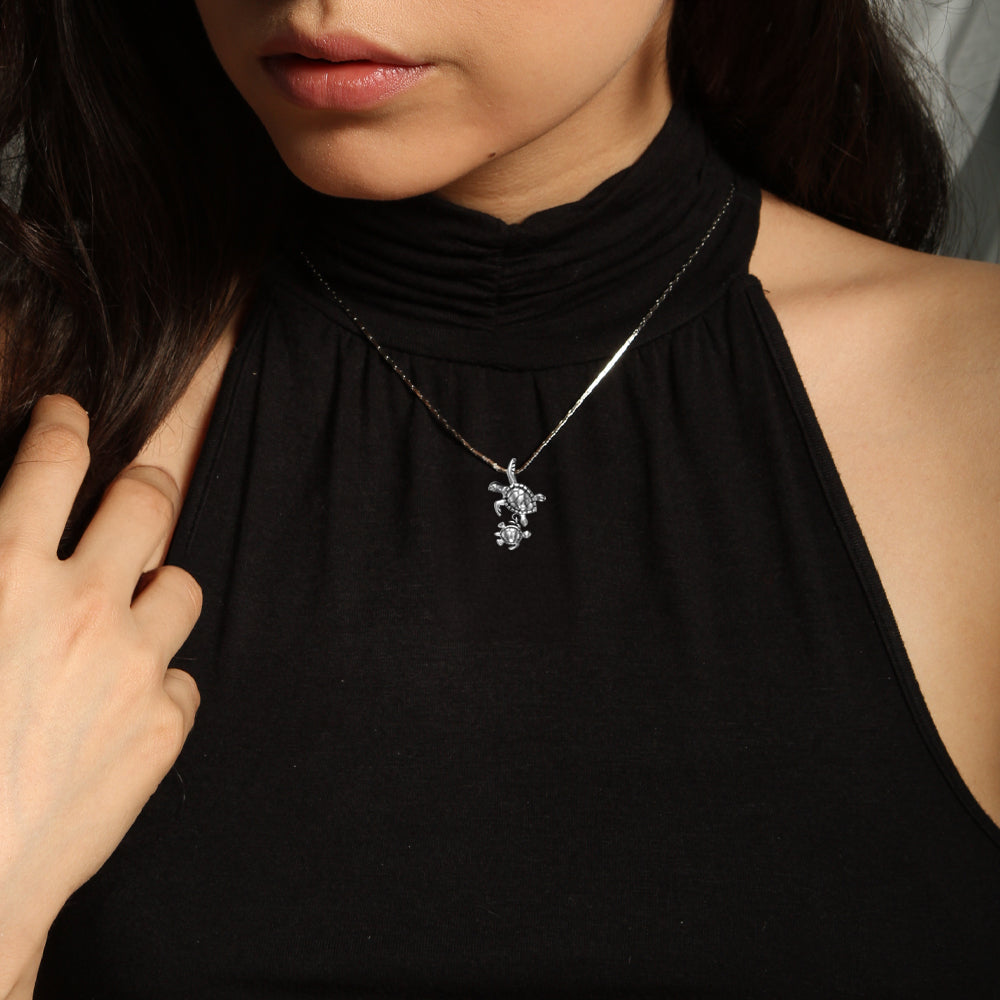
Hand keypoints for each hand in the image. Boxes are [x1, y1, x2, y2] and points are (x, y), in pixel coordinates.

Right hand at [0, 396, 201, 990]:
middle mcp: (81, 607)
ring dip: (155, 592)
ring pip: (180, 586)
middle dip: (145, 480)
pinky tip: (121, 710)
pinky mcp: (164, 725)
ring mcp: (134, 665)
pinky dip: (157, 684)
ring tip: (125, 620)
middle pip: (148, 500)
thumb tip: (11, 537)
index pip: (54, 459)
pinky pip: (182, 678)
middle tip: (137, 484)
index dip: (65, 422)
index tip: (71, 416)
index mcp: (4, 573)